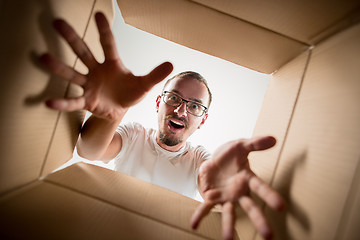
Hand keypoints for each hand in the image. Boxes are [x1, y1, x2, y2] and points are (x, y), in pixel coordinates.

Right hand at [40, 12, 172, 120]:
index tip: (99, 14)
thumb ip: (155, 75)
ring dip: (59, 67)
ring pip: (73, 74)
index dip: (104, 31)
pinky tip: (48, 101)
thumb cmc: (129, 93)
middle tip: (57, 22)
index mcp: (112, 64)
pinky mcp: (86, 101)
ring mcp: (89, 85)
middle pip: (83, 52)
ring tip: (42, 58)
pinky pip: (72, 101)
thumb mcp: (144, 84)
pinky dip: (62, 102)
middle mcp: (97, 71)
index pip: (108, 44)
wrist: (120, 110)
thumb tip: (171, 64)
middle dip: (71, 38)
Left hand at [191, 136, 284, 239]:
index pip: (261, 187)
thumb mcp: (241, 145)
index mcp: (247, 179)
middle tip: (269, 236)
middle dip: (259, 220)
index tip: (281, 207)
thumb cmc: (231, 154)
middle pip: (250, 207)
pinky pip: (205, 207)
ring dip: (228, 226)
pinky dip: (200, 215)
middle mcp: (239, 192)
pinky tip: (194, 225)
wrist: (214, 159)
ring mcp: (225, 197)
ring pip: (229, 213)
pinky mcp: (212, 198)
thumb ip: (255, 143)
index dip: (270, 196)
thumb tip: (273, 139)